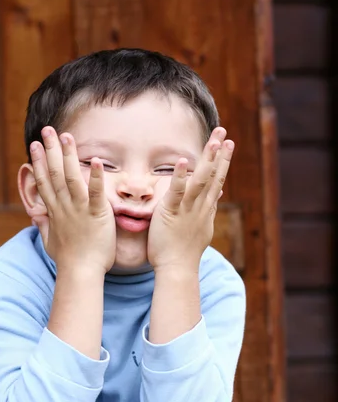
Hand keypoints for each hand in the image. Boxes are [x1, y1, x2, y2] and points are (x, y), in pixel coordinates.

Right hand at [30, 126, 115, 273]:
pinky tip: (95, 160)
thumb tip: (37, 218)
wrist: (80, 273)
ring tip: (66, 136)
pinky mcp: (96, 214)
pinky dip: (96, 176)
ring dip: (69, 156)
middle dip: (50, 150)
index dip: (39, 162)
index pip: (44, 182)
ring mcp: (79, 209)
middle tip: (47, 130)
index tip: (34, 145)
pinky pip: (96, 193)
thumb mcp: (50, 242)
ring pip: (72, 177)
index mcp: (55, 211)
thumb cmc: (68, 260)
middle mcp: (64, 206)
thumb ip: (45, 226)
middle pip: (55, 173)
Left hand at [147, 127, 233, 271]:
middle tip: (224, 132)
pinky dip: (180, 176)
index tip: (228, 143)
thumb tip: (217, 196)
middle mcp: (201, 207)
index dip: (223, 161)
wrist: (177, 269)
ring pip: (201, 180)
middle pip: (213, 176)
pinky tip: (183, 160)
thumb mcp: (201, 227)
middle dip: (219, 153)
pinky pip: (177, 192)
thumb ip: (208, 209)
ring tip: (214, 140)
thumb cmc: (184, 251)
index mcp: (205, 209)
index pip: (217, 180)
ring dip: (207, 159)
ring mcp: (188, 209)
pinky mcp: (172, 213)